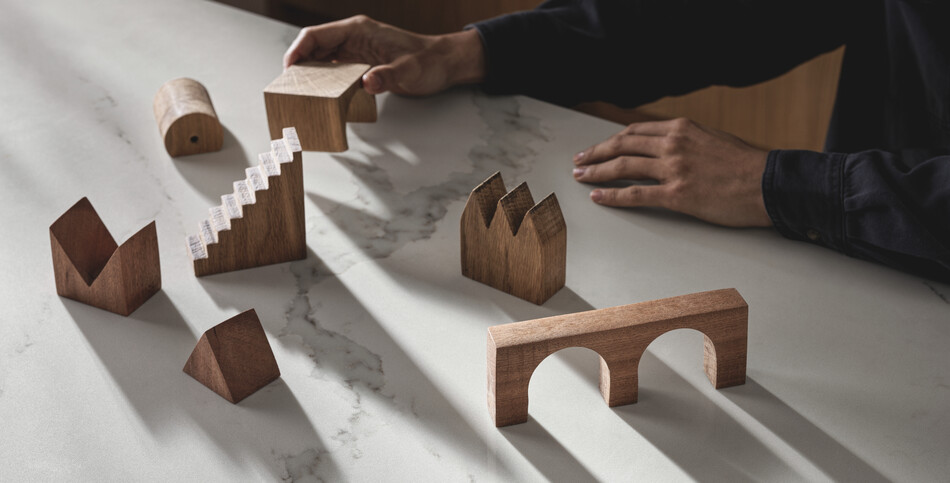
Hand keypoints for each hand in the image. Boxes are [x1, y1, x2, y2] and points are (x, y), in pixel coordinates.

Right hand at [283, 15, 485, 95]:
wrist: (442, 63)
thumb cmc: (428, 63)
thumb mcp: (410, 72)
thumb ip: (388, 76)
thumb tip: (367, 82)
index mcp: (358, 30)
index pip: (316, 35)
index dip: (297, 51)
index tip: (287, 70)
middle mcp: (352, 37)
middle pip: (313, 47)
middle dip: (297, 65)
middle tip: (288, 88)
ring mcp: (354, 49)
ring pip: (320, 58)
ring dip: (308, 74)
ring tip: (298, 94)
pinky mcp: (359, 62)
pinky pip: (332, 68)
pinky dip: (322, 80)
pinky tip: (319, 95)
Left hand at [572, 118, 771, 226]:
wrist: (769, 184)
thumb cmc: (747, 165)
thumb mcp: (714, 139)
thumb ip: (687, 140)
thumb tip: (668, 146)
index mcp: (682, 128)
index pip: (635, 131)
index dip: (612, 140)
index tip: (599, 147)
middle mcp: (673, 144)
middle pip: (623, 145)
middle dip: (596, 153)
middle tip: (579, 161)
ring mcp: (674, 169)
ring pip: (623, 167)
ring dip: (596, 171)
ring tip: (580, 177)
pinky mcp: (677, 195)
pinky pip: (635, 194)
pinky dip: (612, 195)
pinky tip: (597, 197)